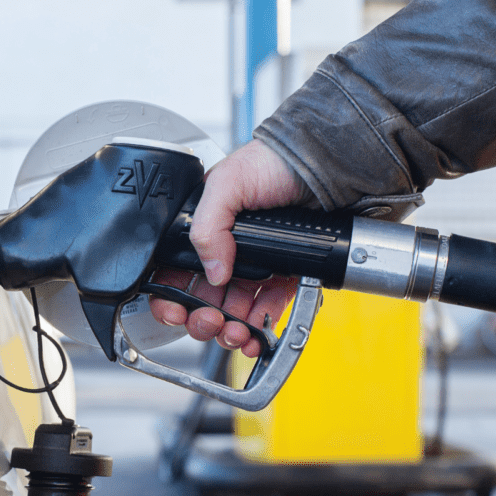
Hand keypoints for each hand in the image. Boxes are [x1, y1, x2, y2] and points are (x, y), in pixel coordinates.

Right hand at [149, 139, 312, 356]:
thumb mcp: (227, 183)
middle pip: (201, 299)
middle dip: (201, 318)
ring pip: (231, 311)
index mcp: (203, 229)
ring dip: (228, 329)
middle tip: (209, 321)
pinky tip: (255, 333)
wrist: (326, 164)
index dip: (170, 296)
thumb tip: (212, 271)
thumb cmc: (275, 161)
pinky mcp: (283, 276)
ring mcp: (254, 266)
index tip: (175, 311)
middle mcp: (226, 250)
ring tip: (234, 332)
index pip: (175, 271)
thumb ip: (207, 227)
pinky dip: (258, 327)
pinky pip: (266, 309)